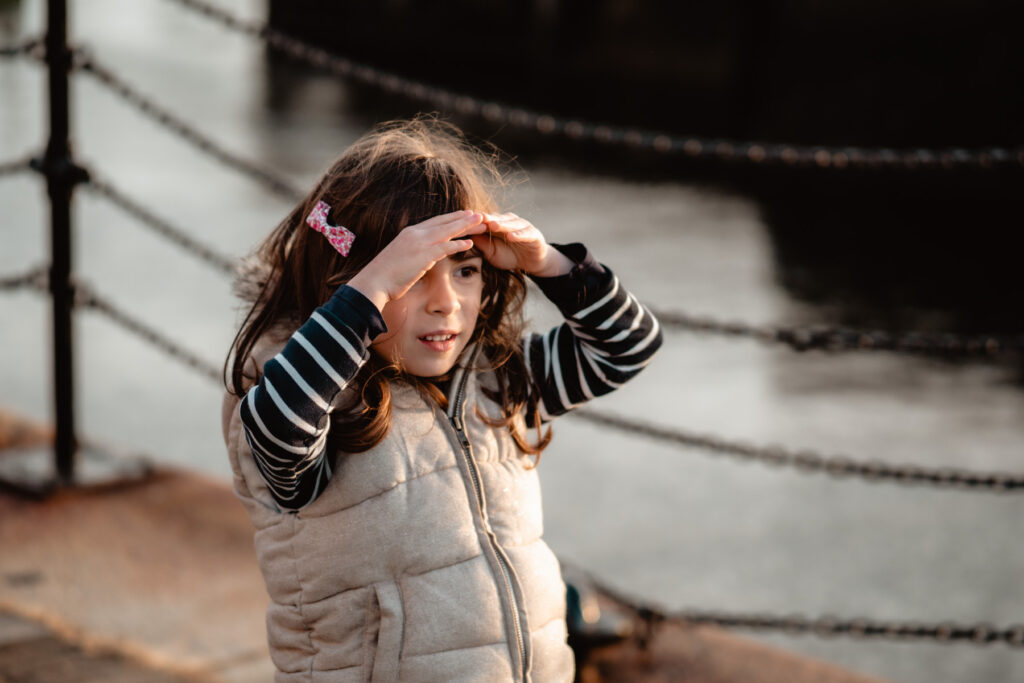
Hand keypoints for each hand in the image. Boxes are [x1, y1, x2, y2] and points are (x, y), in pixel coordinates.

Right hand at [346, 210, 485, 311]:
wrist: (374, 282)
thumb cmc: (384, 276)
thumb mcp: (399, 259)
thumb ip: (412, 255)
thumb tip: (421, 259)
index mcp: (409, 233)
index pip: (434, 222)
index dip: (450, 218)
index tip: (463, 215)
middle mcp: (415, 234)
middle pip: (444, 222)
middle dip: (462, 218)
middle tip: (477, 214)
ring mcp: (419, 243)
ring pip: (447, 231)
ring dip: (465, 226)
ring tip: (480, 222)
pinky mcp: (423, 255)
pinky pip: (445, 247)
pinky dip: (458, 244)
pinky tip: (470, 243)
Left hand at [471, 213, 573, 276]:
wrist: (532, 262)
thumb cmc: (509, 256)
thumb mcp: (492, 253)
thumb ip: (482, 244)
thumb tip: (466, 236)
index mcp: (497, 225)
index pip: (485, 220)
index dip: (476, 221)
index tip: (465, 221)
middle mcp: (509, 222)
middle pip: (497, 219)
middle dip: (487, 218)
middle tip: (478, 218)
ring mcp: (522, 226)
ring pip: (511, 224)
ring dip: (502, 224)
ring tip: (493, 225)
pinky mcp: (534, 234)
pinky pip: (525, 233)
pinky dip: (518, 235)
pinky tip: (511, 236)